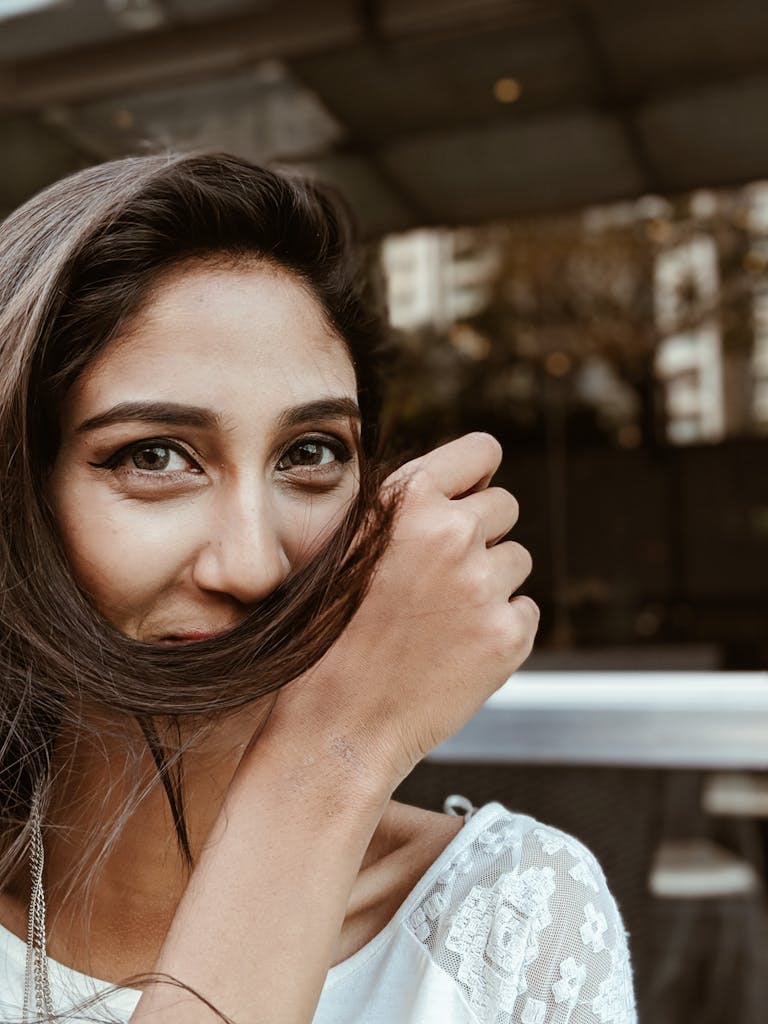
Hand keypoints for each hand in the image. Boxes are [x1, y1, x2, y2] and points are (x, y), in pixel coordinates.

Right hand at [257, 433, 538, 791]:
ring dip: (490, 582)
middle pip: (505, 507)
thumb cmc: (331, 634)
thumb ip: (407, 508)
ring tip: (441, 620)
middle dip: (482, 534)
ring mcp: (484, 586)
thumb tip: (469, 488)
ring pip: (516, 561)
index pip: (482, 451)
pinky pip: (525, 611)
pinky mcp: (508, 635)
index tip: (471, 495)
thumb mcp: (350, 547)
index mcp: (407, 499)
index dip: (477, 475)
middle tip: (441, 577)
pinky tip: (456, 649)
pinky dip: (501, 628)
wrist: (337, 723)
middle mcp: (451, 533)